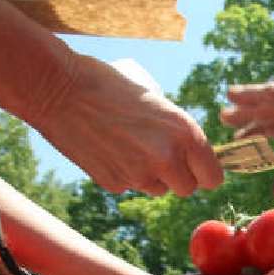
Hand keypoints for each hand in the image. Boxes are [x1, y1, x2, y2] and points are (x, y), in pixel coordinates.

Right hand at [30, 53, 222, 195]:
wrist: (60, 88)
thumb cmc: (110, 84)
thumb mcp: (157, 102)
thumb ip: (177, 132)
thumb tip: (187, 156)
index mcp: (186, 133)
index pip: (213, 178)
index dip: (203, 172)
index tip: (195, 166)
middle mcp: (167, 158)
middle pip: (187, 190)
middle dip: (178, 176)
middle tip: (160, 154)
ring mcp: (139, 174)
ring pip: (158, 189)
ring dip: (151, 175)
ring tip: (129, 144)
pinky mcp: (114, 183)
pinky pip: (129, 185)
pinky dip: (123, 172)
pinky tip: (108, 147)